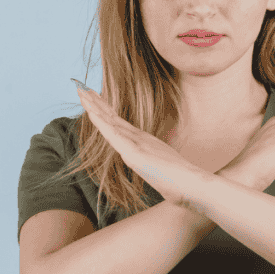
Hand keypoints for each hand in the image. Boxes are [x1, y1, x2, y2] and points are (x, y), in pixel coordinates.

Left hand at [72, 79, 206, 207]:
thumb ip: (156, 168)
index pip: (118, 124)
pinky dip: (101, 122)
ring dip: (95, 107)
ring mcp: (136, 144)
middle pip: (112, 117)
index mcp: (143, 142)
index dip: (104, 111)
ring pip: (110, 121)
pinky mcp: (135, 152)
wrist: (193, 186)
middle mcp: (138, 139)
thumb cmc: (181, 183)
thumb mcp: (162, 173)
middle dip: (96, 103)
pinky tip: (90, 113)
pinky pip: (113, 134)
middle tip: (81, 88)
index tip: (92, 99)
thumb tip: (155, 170)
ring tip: (81, 92)